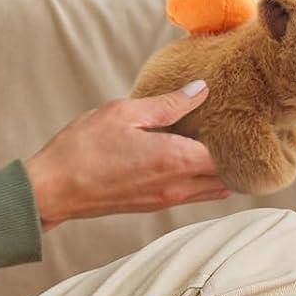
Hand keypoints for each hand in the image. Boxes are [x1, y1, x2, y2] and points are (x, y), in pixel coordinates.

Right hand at [26, 84, 230, 227]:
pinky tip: (192, 157)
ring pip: (212, 190)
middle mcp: (177, 185)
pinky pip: (193, 194)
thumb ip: (168, 104)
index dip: (240, 139)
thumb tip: (201, 90)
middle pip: (227, 177)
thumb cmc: (82, 148)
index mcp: (174, 160)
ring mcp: (165, 199)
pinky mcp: (153, 205)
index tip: (244, 118)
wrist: (52, 190)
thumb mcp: (124, 112)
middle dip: (237, 157)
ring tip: (219, 142)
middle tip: (238, 129)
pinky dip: (202, 179)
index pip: (228, 156)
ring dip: (220, 170)